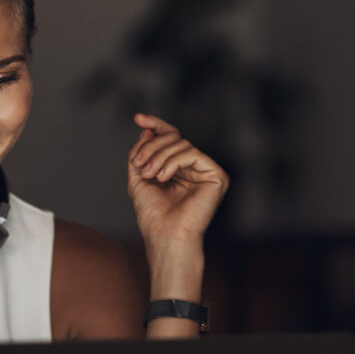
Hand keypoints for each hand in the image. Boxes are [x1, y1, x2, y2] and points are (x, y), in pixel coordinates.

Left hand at [127, 113, 228, 247]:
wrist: (165, 236)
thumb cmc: (153, 215)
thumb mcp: (138, 178)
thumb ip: (141, 152)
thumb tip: (147, 129)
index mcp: (179, 168)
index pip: (170, 137)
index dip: (155, 125)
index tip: (138, 118)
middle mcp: (195, 168)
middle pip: (174, 138)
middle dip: (152, 147)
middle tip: (138, 164)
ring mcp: (206, 171)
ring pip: (181, 144)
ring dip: (158, 155)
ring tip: (148, 174)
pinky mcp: (217, 176)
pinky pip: (193, 153)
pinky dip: (173, 162)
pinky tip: (163, 177)